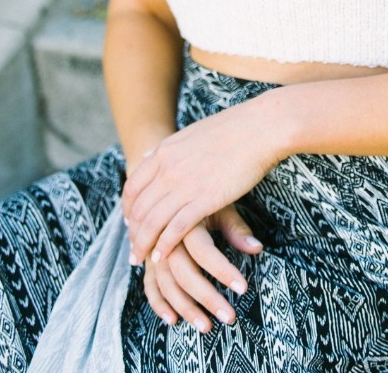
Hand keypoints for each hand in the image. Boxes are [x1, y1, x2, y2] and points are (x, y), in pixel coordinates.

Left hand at [123, 93, 280, 264]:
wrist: (259, 128)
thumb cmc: (232, 128)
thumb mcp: (191, 133)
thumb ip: (169, 149)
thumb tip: (150, 155)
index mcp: (164, 151)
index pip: (133, 186)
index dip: (128, 208)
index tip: (130, 222)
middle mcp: (168, 168)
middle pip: (139, 207)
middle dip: (132, 232)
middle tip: (132, 248)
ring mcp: (184, 184)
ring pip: (152, 221)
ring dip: (142, 244)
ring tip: (140, 260)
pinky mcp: (204, 199)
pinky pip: (176, 228)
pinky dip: (165, 245)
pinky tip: (161, 256)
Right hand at [143, 204, 262, 332]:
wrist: (168, 189)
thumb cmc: (201, 199)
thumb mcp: (219, 208)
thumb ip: (236, 229)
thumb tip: (258, 248)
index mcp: (185, 220)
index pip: (204, 251)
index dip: (222, 271)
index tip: (243, 288)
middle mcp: (166, 237)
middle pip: (184, 272)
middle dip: (207, 298)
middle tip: (229, 317)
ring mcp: (153, 250)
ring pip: (166, 284)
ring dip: (186, 308)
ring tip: (206, 326)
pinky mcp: (147, 260)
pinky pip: (150, 286)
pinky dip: (159, 304)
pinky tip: (173, 320)